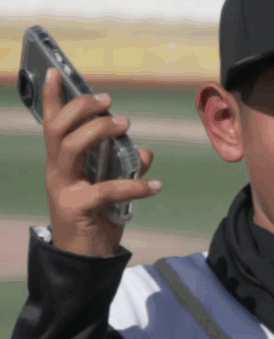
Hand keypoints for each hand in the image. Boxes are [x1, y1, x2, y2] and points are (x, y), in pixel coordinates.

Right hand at [43, 68, 161, 255]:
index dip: (52, 98)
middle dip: (82, 108)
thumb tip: (144, 151)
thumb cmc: (95, 226)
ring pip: (71, 147)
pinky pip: (107, 189)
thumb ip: (125, 170)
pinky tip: (155, 185)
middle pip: (59, 129)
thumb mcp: (112, 194)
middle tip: (110, 103)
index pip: (52, 125)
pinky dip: (135, 185)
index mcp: (61, 166)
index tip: (56, 71)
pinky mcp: (77, 209)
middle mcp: (57, 174)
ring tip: (125, 126)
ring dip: (98, 131)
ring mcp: (63, 190)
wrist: (84, 267)